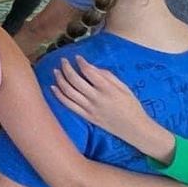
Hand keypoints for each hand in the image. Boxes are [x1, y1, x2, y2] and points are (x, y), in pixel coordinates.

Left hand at [51, 58, 167, 155]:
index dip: (81, 63)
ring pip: (69, 92)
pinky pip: (69, 105)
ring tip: (56, 71)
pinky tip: (53, 87)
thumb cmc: (132, 106)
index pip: (90, 72)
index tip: (77, 57)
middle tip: (63, 60)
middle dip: (67, 68)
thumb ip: (108, 76)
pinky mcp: (87, 117)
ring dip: (60, 79)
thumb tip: (92, 68)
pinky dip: (59, 95)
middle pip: (75, 80)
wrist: (135, 129)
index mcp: (108, 90)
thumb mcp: (124, 88)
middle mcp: (97, 99)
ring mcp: (90, 109)